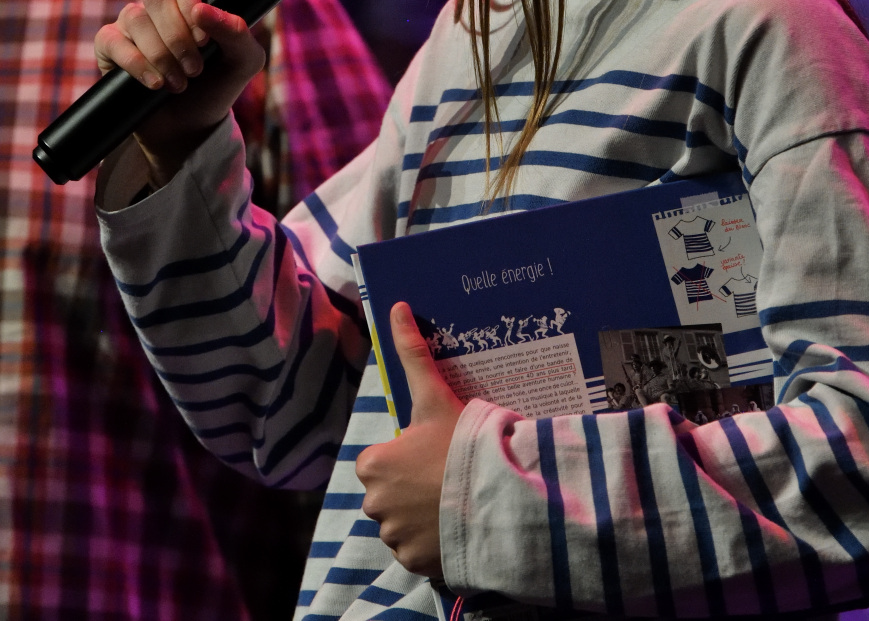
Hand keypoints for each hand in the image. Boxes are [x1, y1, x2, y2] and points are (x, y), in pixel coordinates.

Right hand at [94, 0, 267, 175]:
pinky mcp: (110, 48)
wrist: (191, 127)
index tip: (203, 40)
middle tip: (195, 70)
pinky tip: (155, 84)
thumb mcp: (243, 62)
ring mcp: (131, 26)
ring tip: (179, 84)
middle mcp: (158, 8)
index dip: (189, 1)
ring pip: (135, 18)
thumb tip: (201, 11)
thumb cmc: (218, 86)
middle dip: (178, 37)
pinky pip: (111, 40)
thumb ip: (236, 32)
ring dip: (160, 55)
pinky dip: (136, 63)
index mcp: (190, 0)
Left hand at [356, 301, 462, 579]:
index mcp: (372, 464)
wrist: (496, 500)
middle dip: (413, 489)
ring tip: (456, 504)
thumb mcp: (436, 397)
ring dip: (423, 517)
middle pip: (391, 494)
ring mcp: (393, 536)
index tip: (436, 456)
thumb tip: (397, 306)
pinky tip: (456, 528)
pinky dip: (432, 544)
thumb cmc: (463, 445)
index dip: (409, 457)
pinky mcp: (413, 562)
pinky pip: (417, 551)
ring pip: (403, 523)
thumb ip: (412, 353)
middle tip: (449, 479)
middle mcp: (373, 503)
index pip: (382, 461)